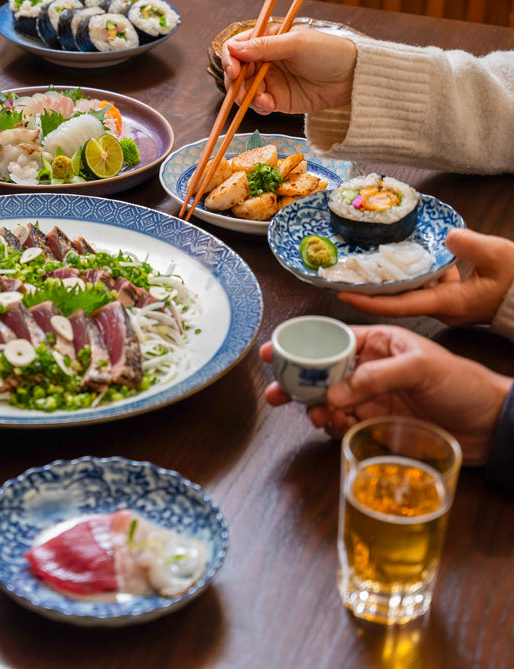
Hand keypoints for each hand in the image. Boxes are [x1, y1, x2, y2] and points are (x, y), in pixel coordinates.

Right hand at [222, 27, 357, 114]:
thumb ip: (264, 46)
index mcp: (267, 40)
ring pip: (243, 91)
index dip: (230, 59)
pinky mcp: (277, 100)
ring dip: (246, 97)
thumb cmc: (329, 52)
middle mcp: (264, 60)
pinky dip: (259, 106)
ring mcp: (269, 81)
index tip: (234, 70)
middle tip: (243, 91)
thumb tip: (233, 48)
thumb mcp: (296, 44)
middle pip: (235, 72)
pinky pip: (258, 105)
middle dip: (236, 83)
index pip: (236, 48)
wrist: (352, 77)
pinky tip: (269, 105)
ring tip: (262, 99)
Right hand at [260, 325, 512, 464]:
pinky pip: (342, 422)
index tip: (274, 352)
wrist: (489, 425)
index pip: (332, 339)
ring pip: (327, 400)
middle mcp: (370, 368)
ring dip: (313, 408)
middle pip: (321, 372)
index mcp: (380, 343)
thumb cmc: (464, 384)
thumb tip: (335, 392)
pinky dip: (331, 425)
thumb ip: (376, 376)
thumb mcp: (422, 367)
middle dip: (295, 382)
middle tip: (276, 394)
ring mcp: (371, 397)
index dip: (300, 345)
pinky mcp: (375, 423)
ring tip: (314, 416)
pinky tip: (333, 426)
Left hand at [338, 228, 513, 325]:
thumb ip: (471, 245)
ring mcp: (447, 304)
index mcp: (447, 303)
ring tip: (366, 261)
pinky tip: (409, 255)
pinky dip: (415, 272)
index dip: (369, 300)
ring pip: (411, 290)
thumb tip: (448, 236)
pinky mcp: (453, 297)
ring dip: (392, 277)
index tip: (342, 293)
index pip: (399, 306)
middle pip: (397, 299)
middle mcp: (441, 308)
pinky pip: (426, 285)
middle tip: (345, 274)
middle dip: (371, 287)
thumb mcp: (500, 257)